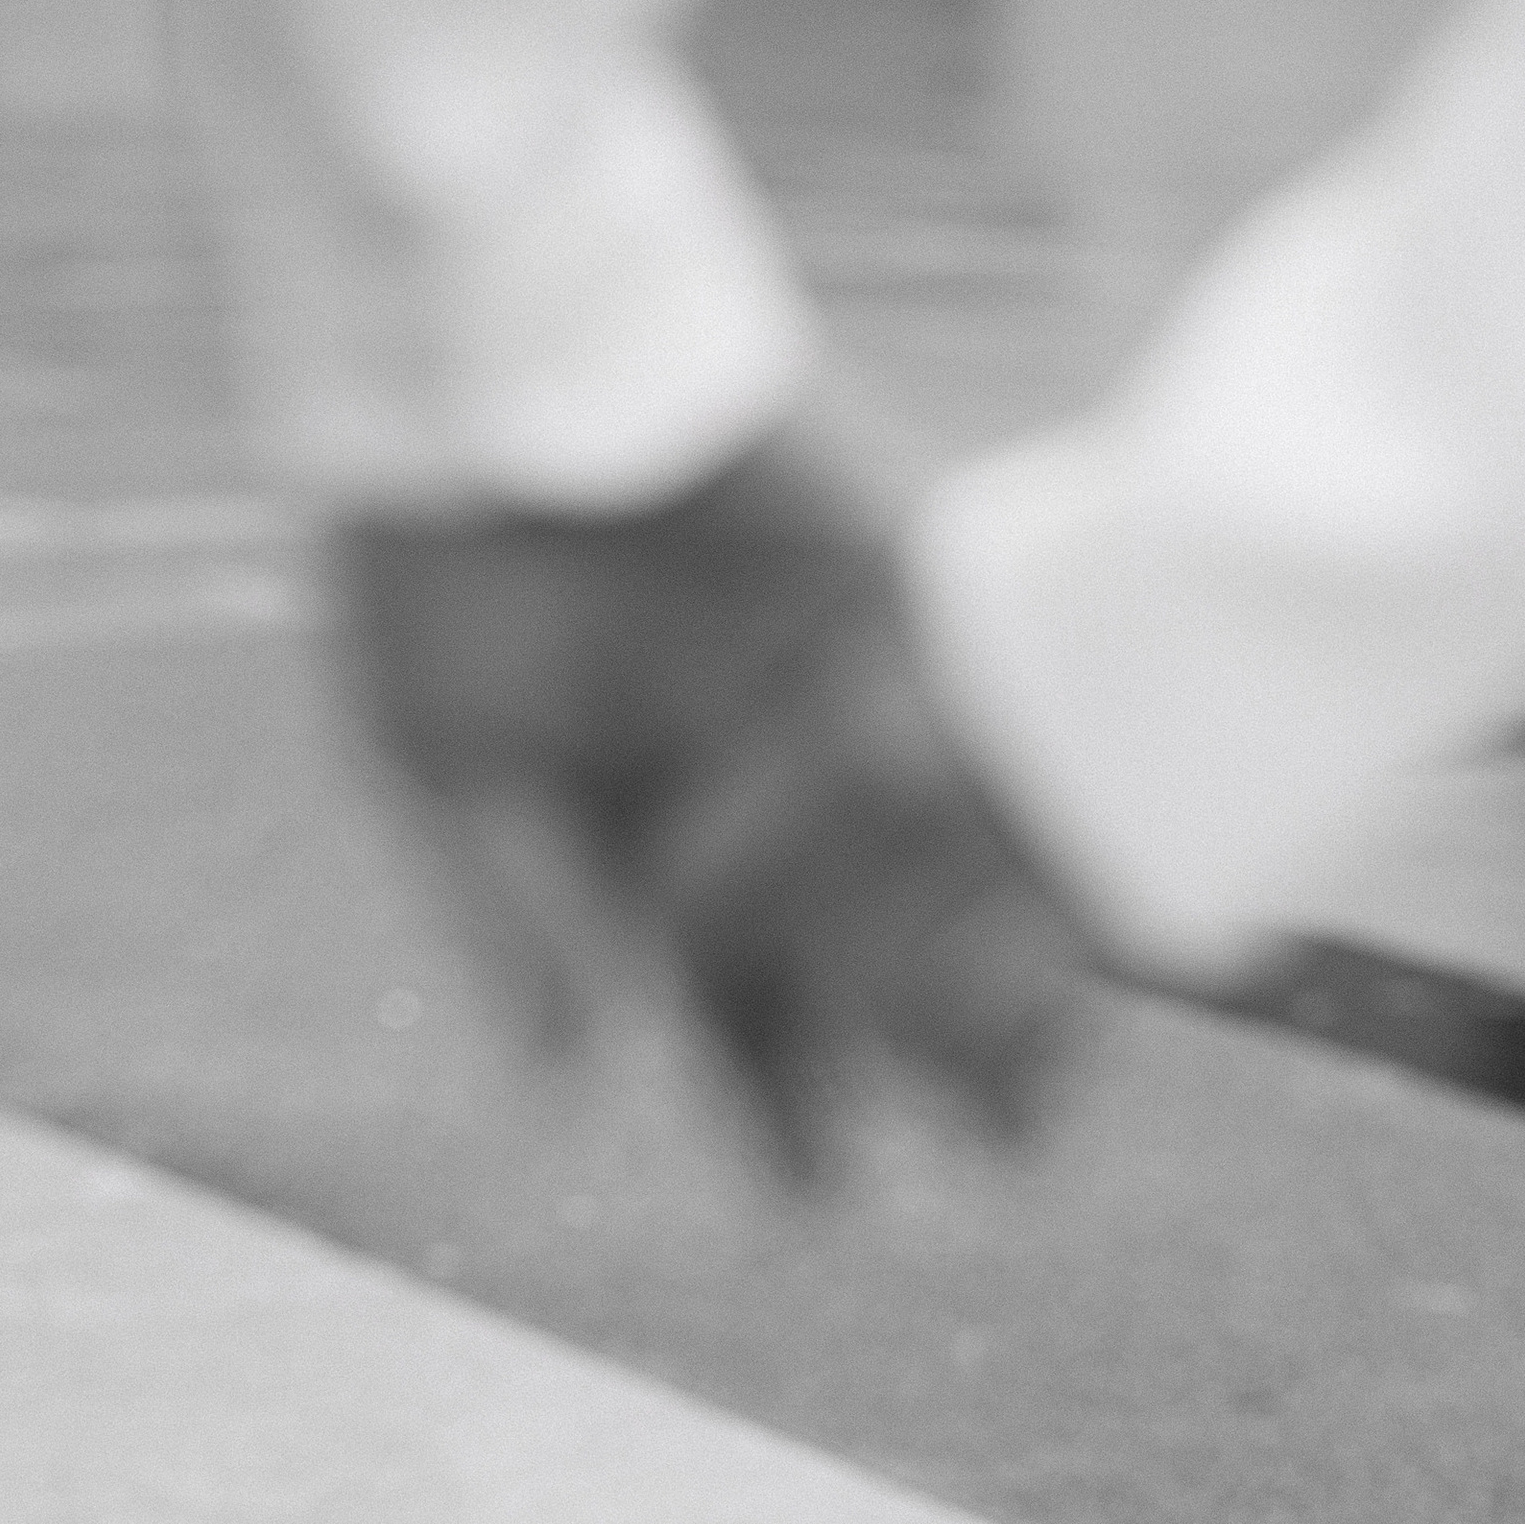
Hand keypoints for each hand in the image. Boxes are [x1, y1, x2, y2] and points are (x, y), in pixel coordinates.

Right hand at [326, 428, 1084, 1171]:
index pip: (736, 1002)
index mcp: (659, 841)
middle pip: (868, 944)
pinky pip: (986, 702)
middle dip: (931, 1052)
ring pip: (944, 850)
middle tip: (1008, 1158)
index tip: (818, 1197)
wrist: (485, 326)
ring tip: (1073, 1051)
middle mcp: (765, 780)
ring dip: (1010, 951)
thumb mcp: (437, 752)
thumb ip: (508, 912)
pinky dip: (1036, 789)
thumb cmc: (429, 551)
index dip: (780, 1103)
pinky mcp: (908, 580)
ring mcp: (842, 683)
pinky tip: (1095, 877)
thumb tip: (565, 1079)